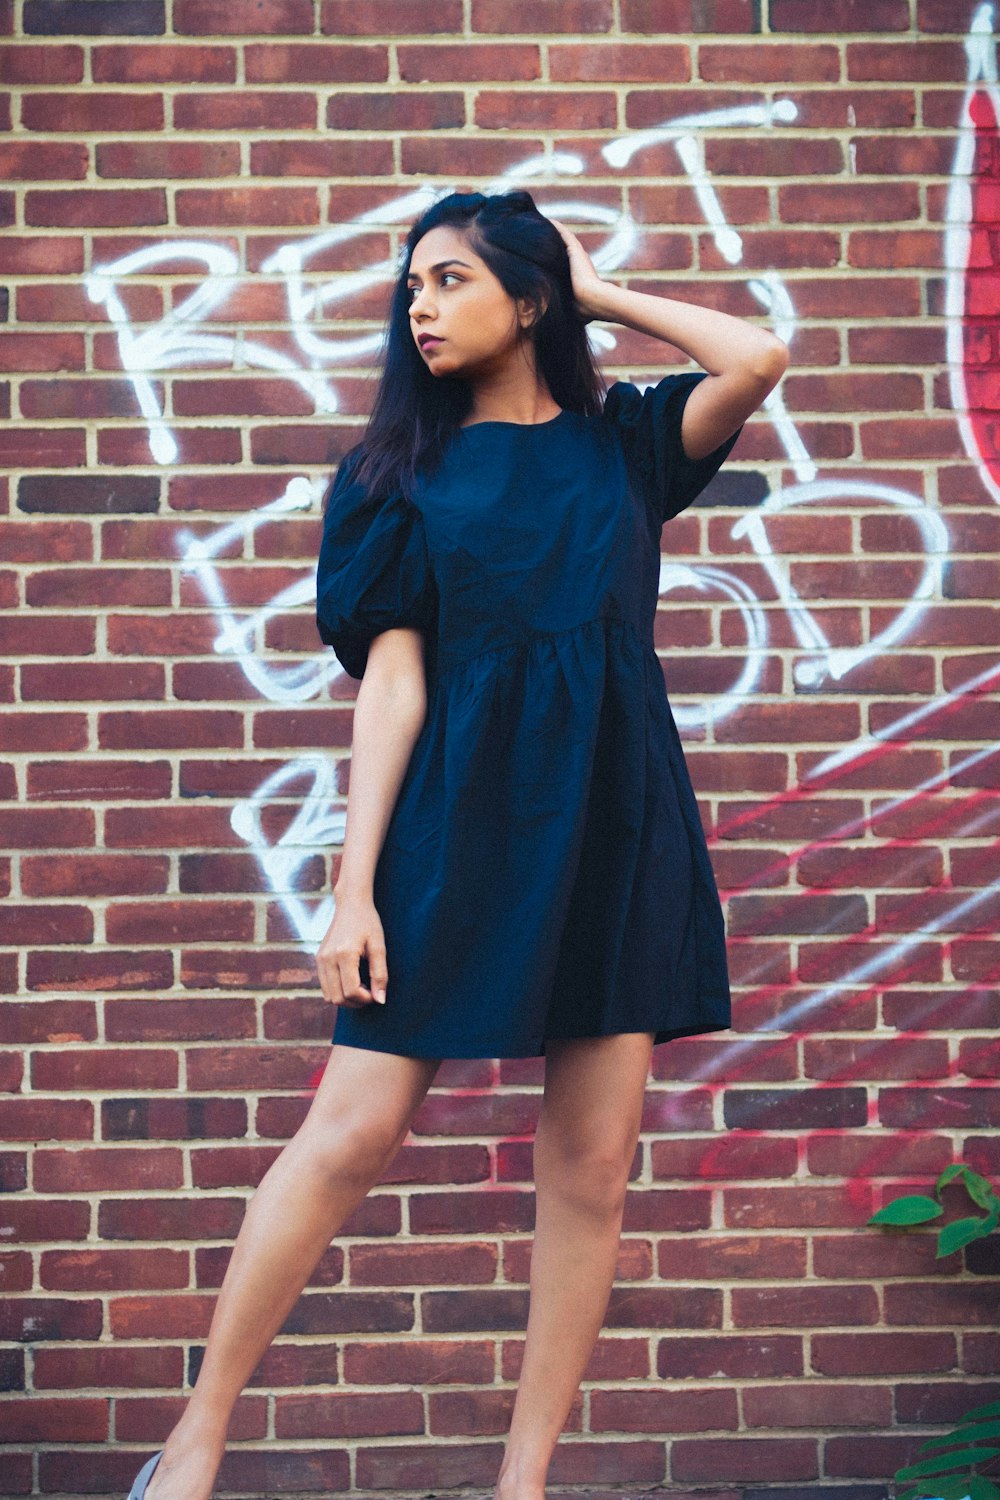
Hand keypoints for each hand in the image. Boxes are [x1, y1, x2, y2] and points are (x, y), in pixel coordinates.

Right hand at [317, 891, 387, 1007]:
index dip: (366, 999)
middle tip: (371, 993)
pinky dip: (338, 991)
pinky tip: (352, 981)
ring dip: (346, 999)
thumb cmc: (368, 922)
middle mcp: (328, 958)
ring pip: (329, 996)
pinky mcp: (318, 959)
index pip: (351, 991)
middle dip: (356, 1002)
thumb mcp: (379, 946)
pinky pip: (325, 986)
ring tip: (362, 988)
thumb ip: (380, 974)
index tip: (377, 994)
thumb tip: (380, 1000)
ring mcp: (320, 959)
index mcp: (344, 954)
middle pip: (338, 998)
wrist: (350, 904)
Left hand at [548, 218, 606, 322]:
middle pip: (562, 249)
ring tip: (540, 224)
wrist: (593, 301)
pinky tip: (545, 220)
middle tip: (539, 236)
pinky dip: (555, 227)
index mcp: (577, 275)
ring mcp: (577, 255)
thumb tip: (552, 319)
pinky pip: (563, 233)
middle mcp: (578, 262)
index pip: (562, 263)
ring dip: (553, 232)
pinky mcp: (576, 250)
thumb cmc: (583, 309)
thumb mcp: (570, 307)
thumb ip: (564, 308)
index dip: (553, 259)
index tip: (543, 256)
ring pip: (563, 239)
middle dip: (551, 243)